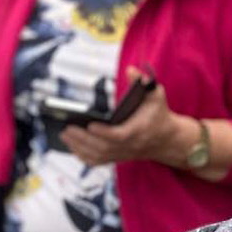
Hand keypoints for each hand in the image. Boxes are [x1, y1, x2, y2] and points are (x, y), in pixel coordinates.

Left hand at [58, 68, 188, 167]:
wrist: (167, 139)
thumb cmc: (158, 114)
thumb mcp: (156, 95)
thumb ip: (144, 82)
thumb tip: (130, 70)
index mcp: (138, 131)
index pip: (119, 136)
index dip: (104, 132)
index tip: (90, 124)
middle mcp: (129, 146)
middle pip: (103, 148)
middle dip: (83, 139)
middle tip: (67, 128)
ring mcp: (122, 154)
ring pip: (98, 156)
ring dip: (79, 147)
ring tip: (64, 134)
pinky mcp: (117, 158)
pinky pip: (97, 161)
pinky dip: (82, 156)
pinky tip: (71, 146)